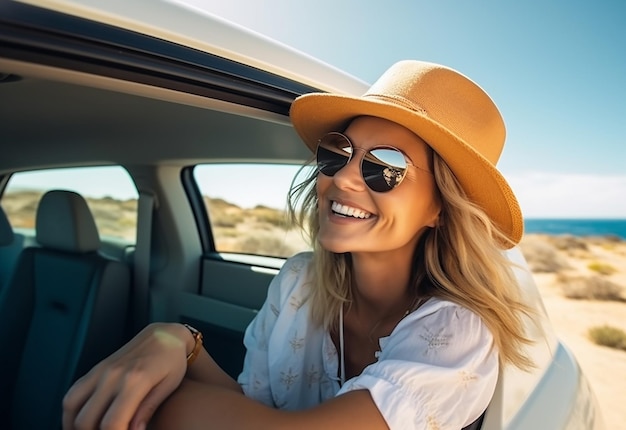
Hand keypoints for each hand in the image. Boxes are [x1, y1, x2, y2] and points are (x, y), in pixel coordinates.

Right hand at [62, 322, 190, 429]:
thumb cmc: (172, 361)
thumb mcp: (169, 385)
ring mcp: (101, 371)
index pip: (112, 422)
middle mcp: (112, 375)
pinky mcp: (95, 369)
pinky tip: (82, 422)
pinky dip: (71, 412)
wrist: (164, 335)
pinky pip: (72, 393)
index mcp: (135, 380)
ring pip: (71, 407)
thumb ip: (149, 409)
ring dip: (76, 425)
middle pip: (87, 419)